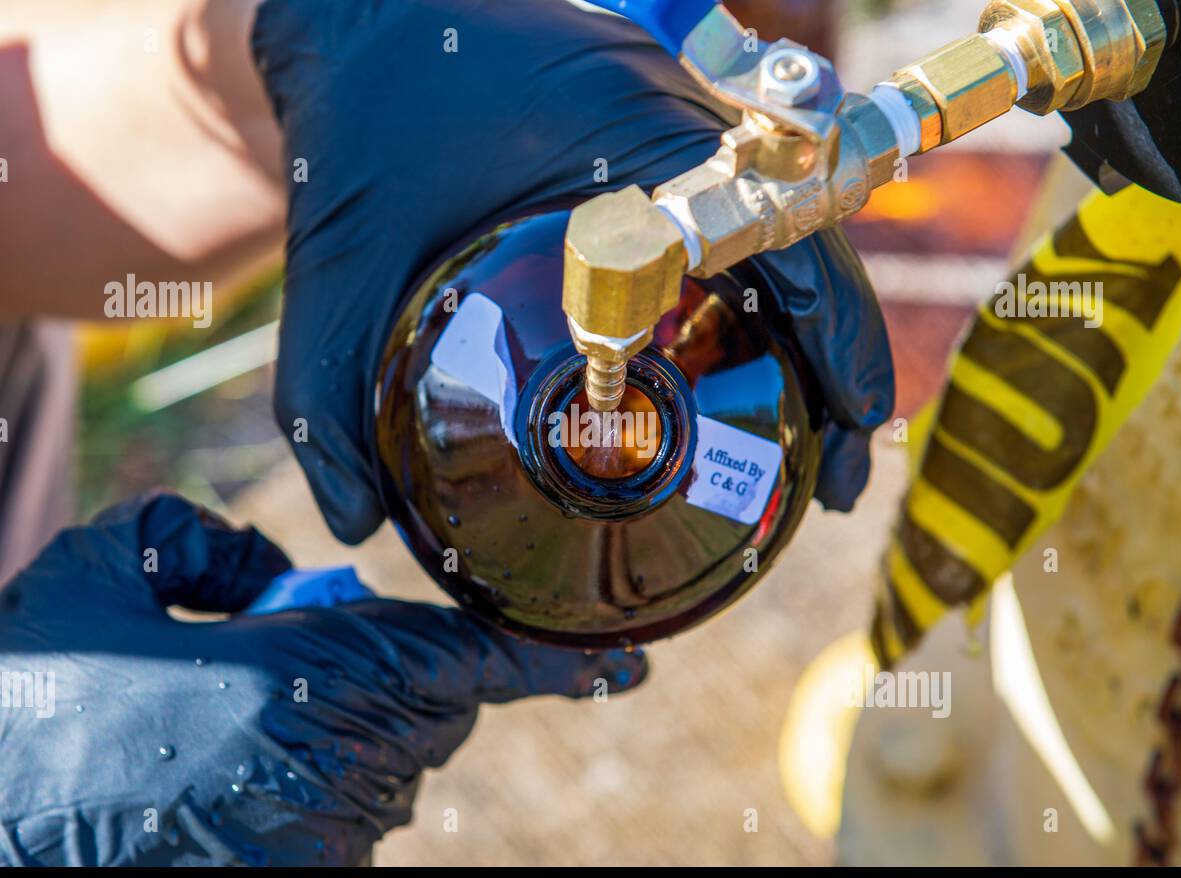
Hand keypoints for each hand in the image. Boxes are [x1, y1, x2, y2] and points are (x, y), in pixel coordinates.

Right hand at [0, 493, 644, 865]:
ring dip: (353, 724)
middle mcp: (336, 765)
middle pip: (434, 701)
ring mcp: (325, 835)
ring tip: (236, 717)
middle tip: (297, 649)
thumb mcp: (103, 572)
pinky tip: (230, 769)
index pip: (470, 661)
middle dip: (397, 666)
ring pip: (397, 760)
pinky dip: (322, 777)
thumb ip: (207, 541)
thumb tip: (282, 572)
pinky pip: (353, 810)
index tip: (623, 666)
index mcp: (307, 677)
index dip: (554, 661)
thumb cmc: (32, 704)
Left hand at [253, 0, 893, 541]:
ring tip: (809, 440)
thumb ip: (326, 406)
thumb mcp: (336, 272)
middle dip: (840, 365)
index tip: (854, 423)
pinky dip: (755, 296)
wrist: (352, 20)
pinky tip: (735, 366)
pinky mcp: (651, 140)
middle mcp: (676, 128)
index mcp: (633, 142)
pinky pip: (733, 221)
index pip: (787, 240)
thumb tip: (348, 524)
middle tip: (834, 475)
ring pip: (782, 237)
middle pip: (808, 249)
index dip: (840, 338)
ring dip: (809, 333)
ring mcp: (671, 129)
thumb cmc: (346, 129)